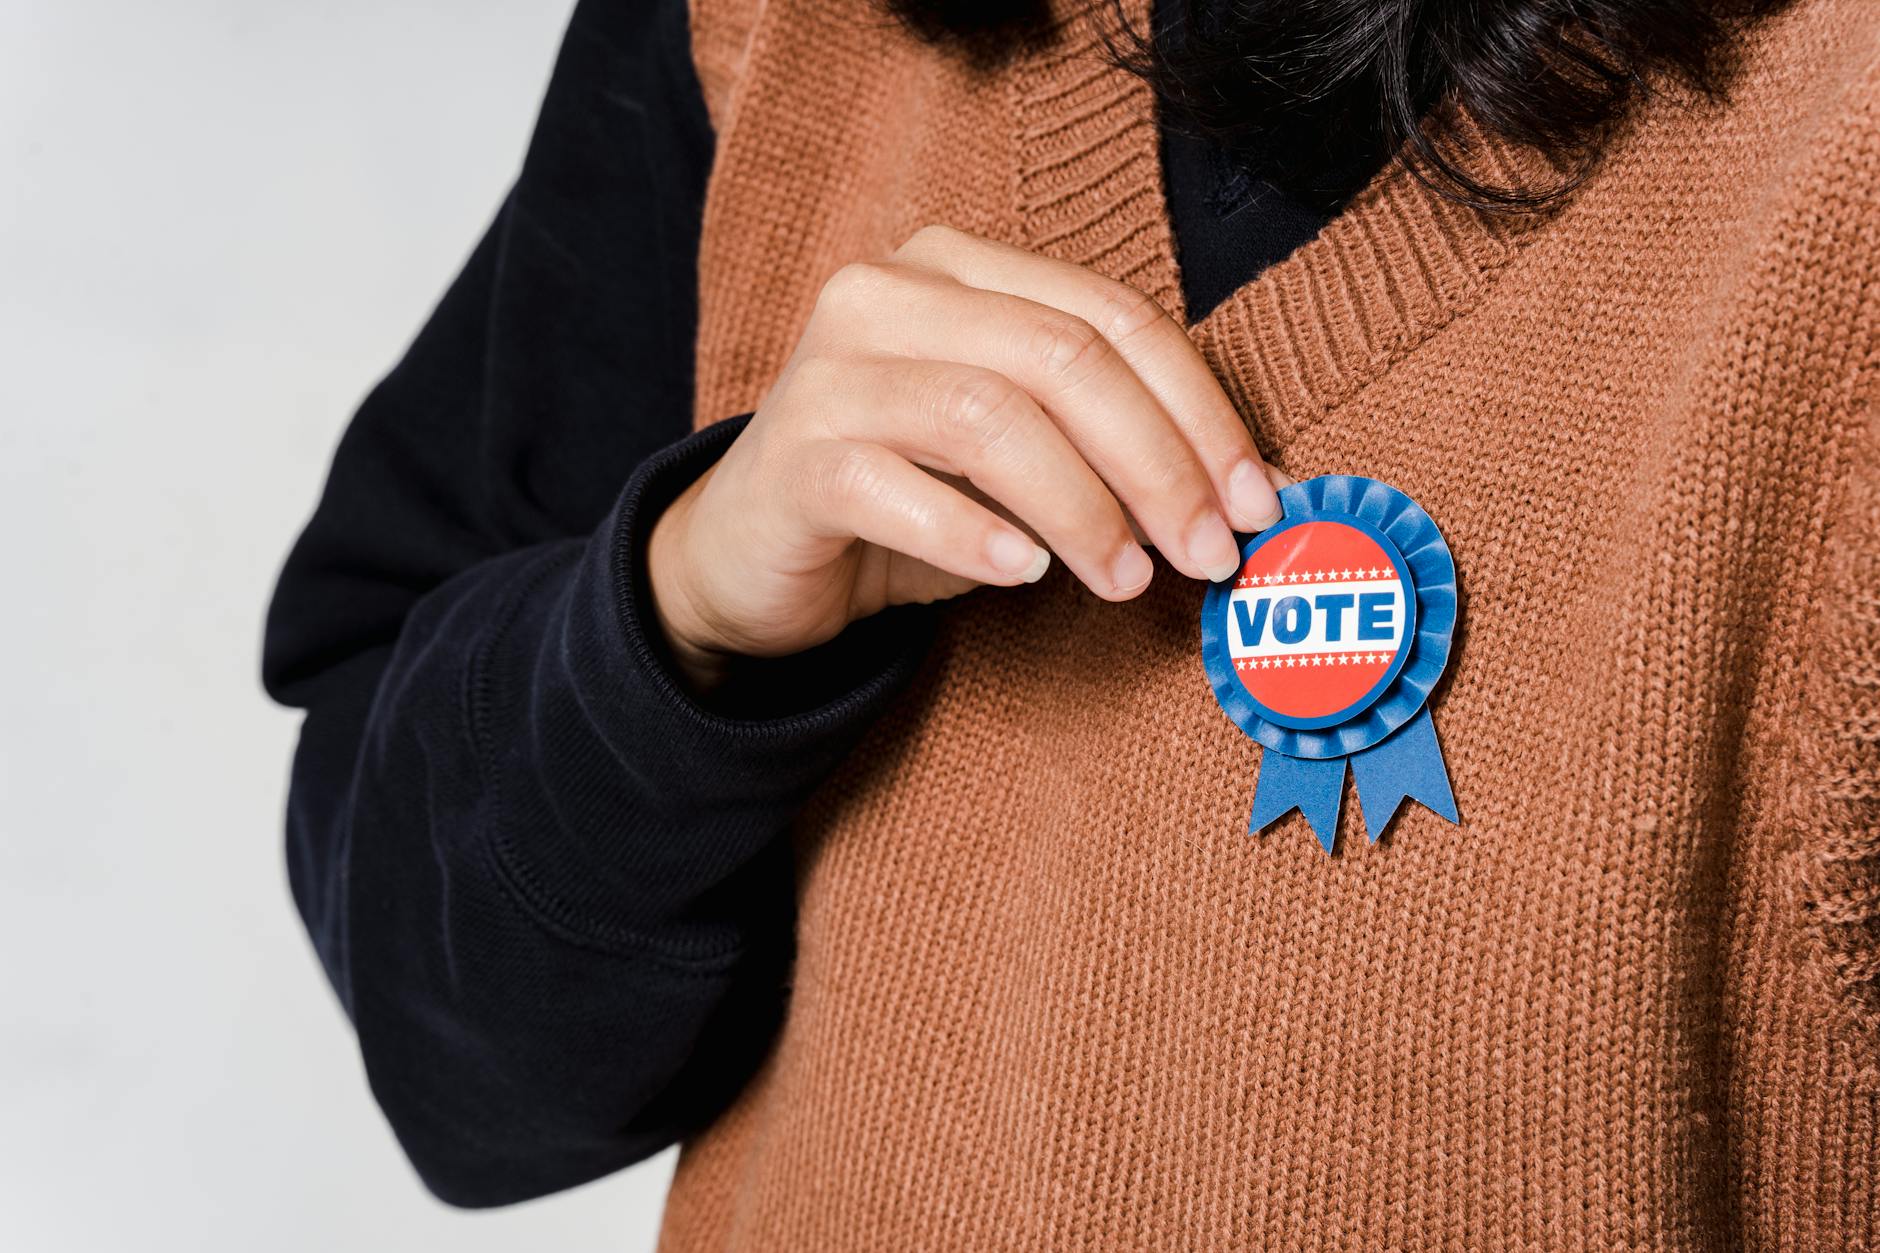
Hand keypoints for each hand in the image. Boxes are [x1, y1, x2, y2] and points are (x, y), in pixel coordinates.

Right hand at [648, 224, 1288, 690]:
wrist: (752, 555)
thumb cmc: (903, 498)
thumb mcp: (1015, 457)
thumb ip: (1104, 447)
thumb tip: (1237, 496)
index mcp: (957, 267)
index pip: (1110, 317)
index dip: (1199, 410)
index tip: (1254, 502)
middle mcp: (887, 293)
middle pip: (1061, 358)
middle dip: (1157, 463)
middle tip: (1207, 554)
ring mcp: (830, 370)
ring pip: (988, 414)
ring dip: (1081, 506)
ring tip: (1126, 578)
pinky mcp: (792, 457)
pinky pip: (895, 486)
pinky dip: (972, 534)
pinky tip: (1022, 575)